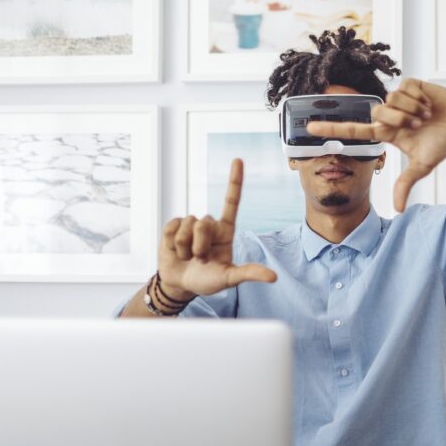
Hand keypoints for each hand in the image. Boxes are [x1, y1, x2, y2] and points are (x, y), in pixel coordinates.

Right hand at [158, 159, 277, 298]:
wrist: (181, 285)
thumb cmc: (207, 280)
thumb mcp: (229, 278)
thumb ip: (249, 273)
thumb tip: (274, 277)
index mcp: (225, 231)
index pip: (232, 201)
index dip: (234, 180)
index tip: (238, 160)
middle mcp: (209, 224)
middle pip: (204, 223)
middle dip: (200, 247)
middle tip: (200, 259)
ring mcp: (190, 224)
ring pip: (187, 227)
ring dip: (186, 248)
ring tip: (188, 257)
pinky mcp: (172, 226)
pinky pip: (172, 228)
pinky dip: (173, 244)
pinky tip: (175, 251)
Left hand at [306, 79, 445, 211]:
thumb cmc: (441, 144)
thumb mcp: (423, 166)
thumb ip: (406, 183)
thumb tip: (398, 209)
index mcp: (387, 133)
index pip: (354, 130)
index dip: (332, 130)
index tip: (309, 128)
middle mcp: (389, 116)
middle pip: (378, 112)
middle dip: (400, 119)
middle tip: (419, 125)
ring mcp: (399, 100)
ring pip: (392, 100)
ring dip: (412, 110)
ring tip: (427, 115)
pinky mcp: (411, 85)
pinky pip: (405, 88)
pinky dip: (419, 98)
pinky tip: (428, 103)